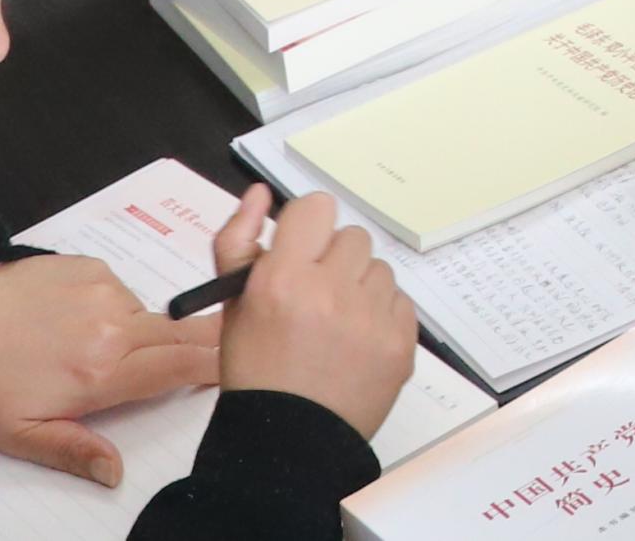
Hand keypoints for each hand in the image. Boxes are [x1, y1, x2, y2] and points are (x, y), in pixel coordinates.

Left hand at [0, 252, 218, 489]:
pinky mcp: (93, 266)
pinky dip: (114, 310)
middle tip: (218, 348)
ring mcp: (106, 290)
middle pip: (184, 334)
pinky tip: (79, 321)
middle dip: (204, 342)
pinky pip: (124, 293)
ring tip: (98, 349)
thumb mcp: (21, 434)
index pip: (183, 367)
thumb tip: (116, 472)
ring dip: (145, 334)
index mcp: (103, 372)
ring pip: (150, 317)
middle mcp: (115, 326)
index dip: (216, 366)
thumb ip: (75, 451)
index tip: (235, 366)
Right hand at [205, 189, 413, 447]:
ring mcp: (371, 317)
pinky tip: (355, 344)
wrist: (287, 440)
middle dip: (333, 261)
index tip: (301, 250)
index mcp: (283, 279)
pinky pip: (400, 301)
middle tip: (315, 296)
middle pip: (351, 237)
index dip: (306, 229)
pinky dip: (381, 316)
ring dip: (359, 288)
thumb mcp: (233, 306)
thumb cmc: (256, 372)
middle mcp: (331, 291)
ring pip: (378, 269)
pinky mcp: (401, 341)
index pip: (316, 207)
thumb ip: (237, 241)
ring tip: (334, 327)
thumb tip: (260, 193)